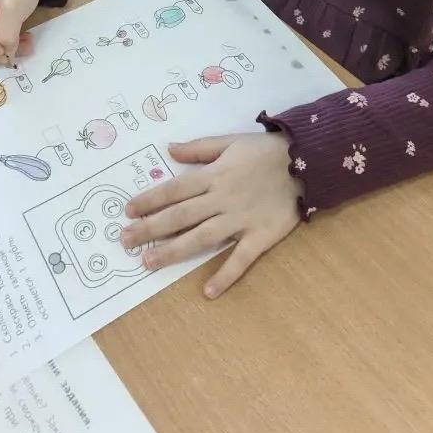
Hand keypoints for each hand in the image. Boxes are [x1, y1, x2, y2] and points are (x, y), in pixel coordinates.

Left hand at [122, 132, 301, 297]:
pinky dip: (224, 275)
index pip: (174, 190)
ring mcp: (241, 220)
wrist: (307, 161)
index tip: (127, 211)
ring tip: (149, 263)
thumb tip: (168, 149)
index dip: (149, 200)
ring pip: (202, 238)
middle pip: (180, 216)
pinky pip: (241, 258)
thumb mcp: (230, 141)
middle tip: (125, 241)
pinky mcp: (260, 236)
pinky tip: (207, 291)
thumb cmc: (265, 151)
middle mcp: (222, 199)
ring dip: (174, 251)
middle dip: (151, 228)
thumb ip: (199, 148)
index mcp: (214, 175)